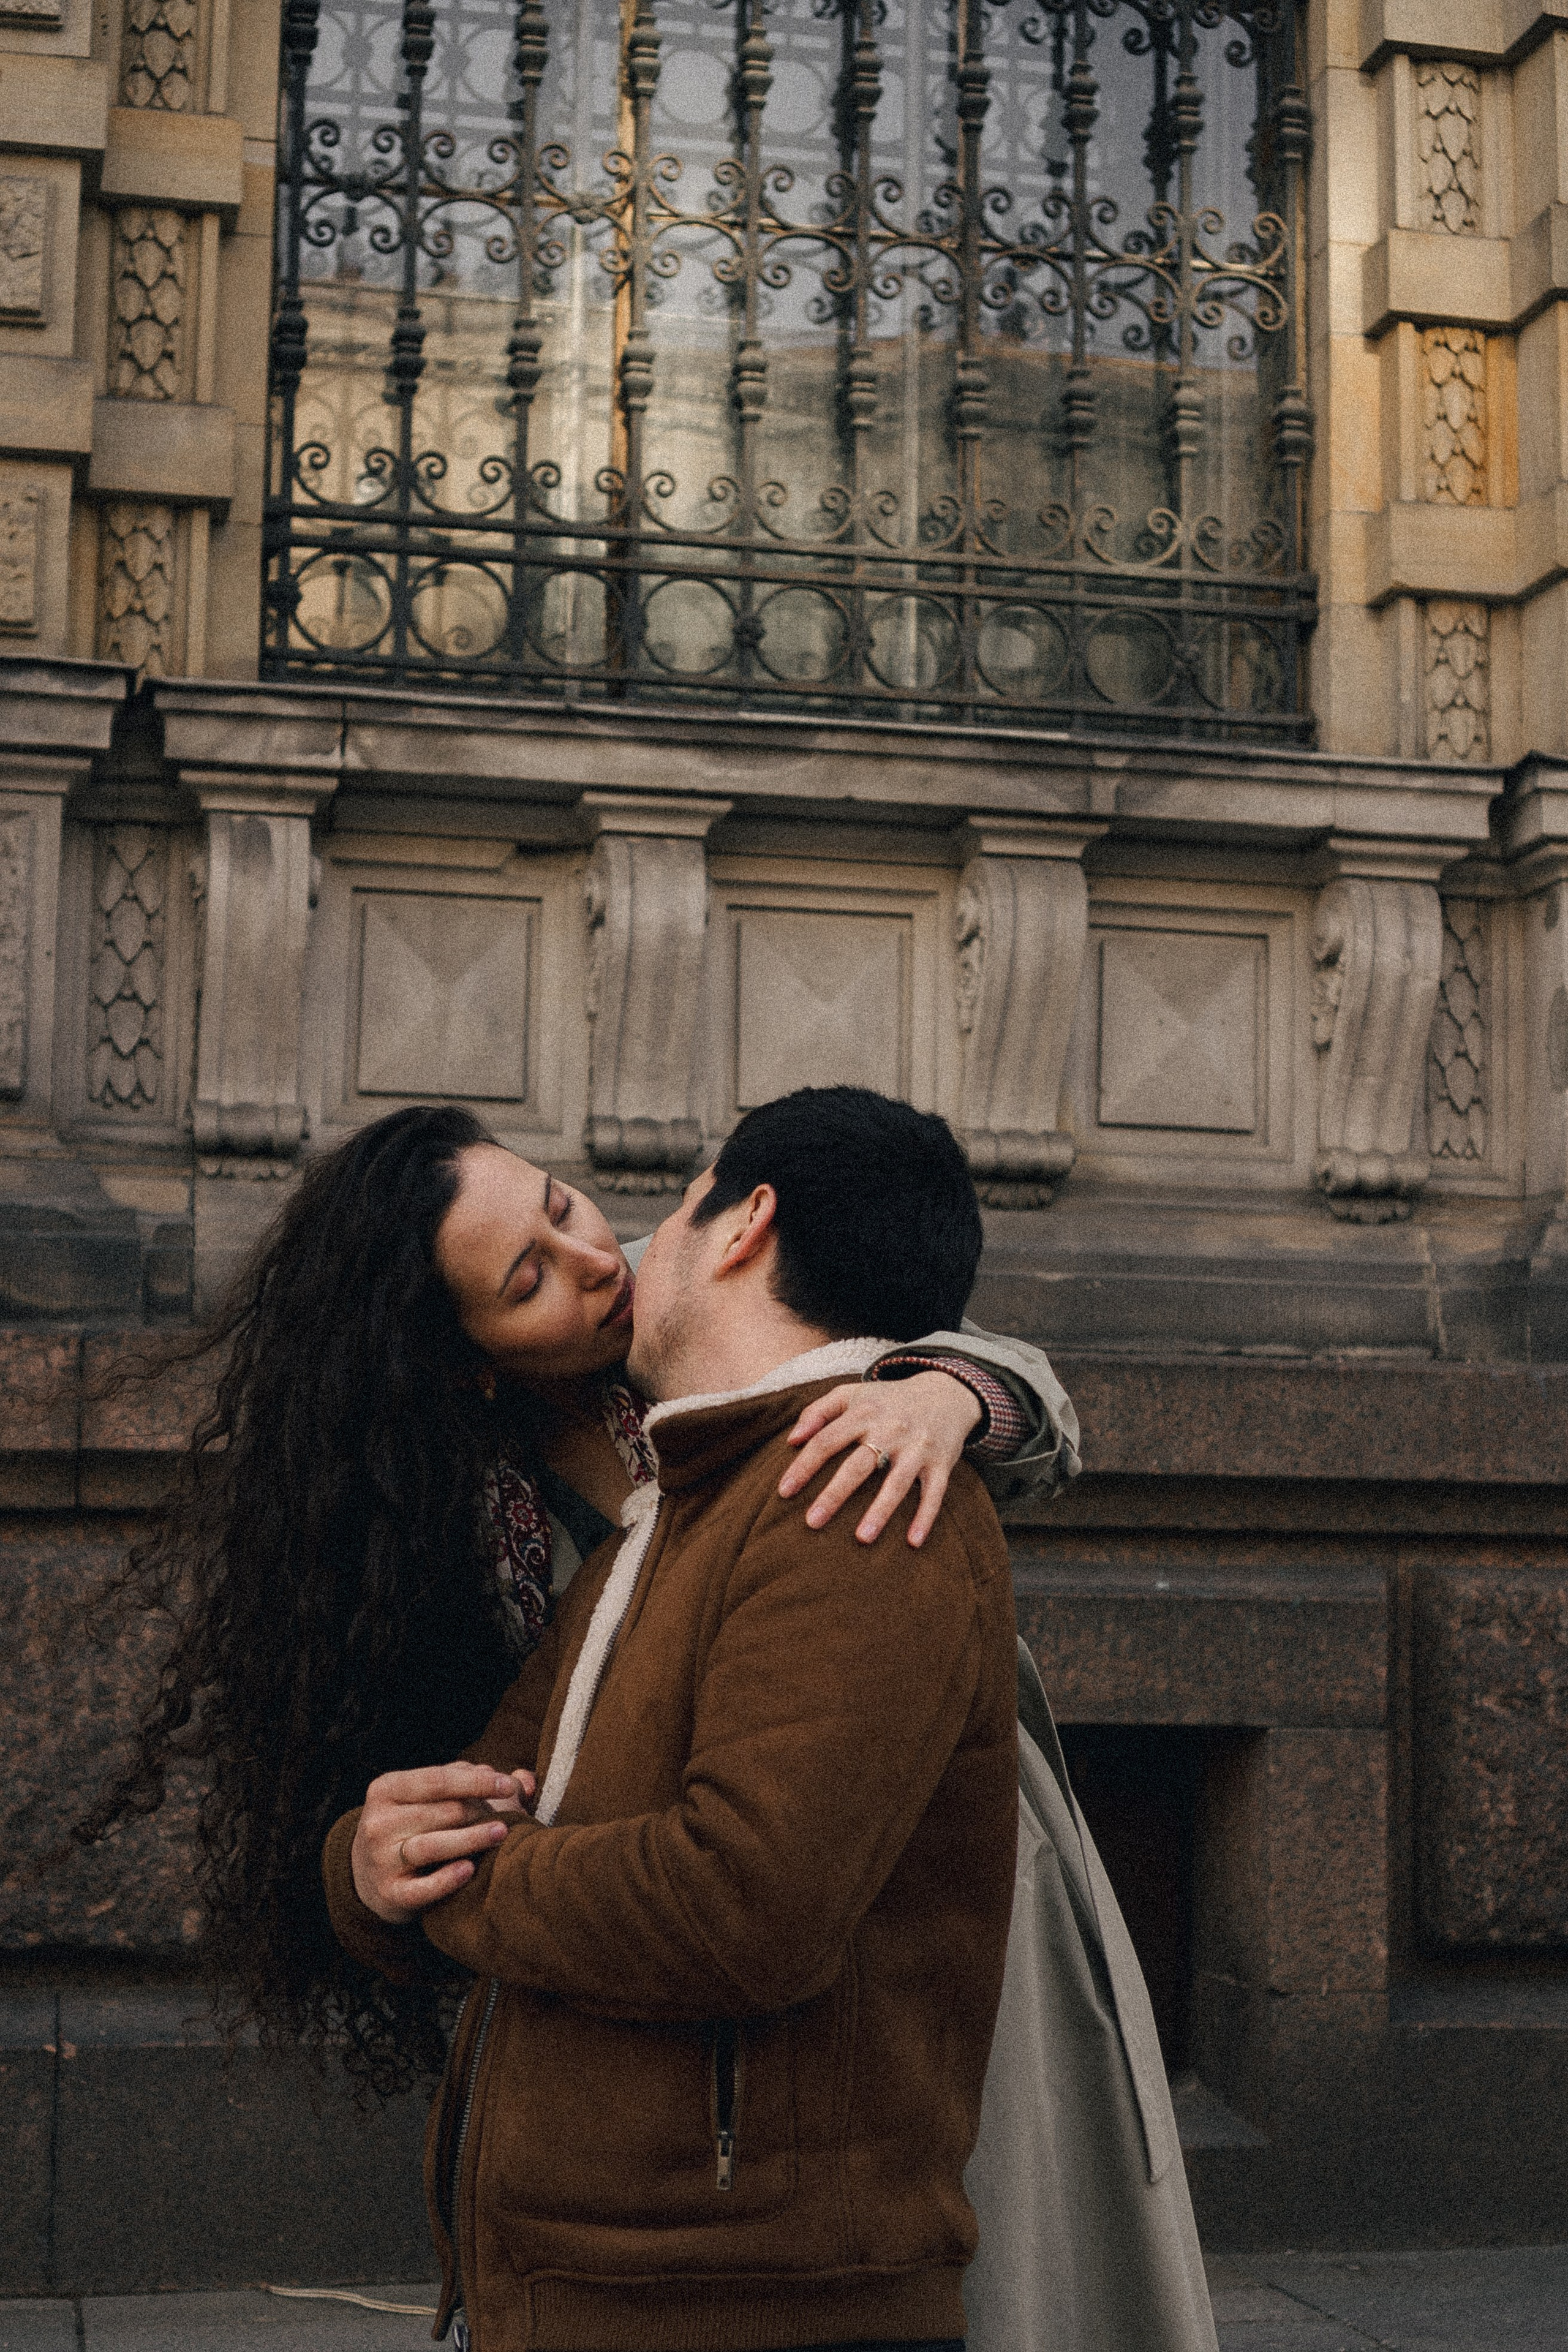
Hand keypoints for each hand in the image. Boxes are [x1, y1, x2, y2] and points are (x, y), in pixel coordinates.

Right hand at [350, 1761, 533, 1924]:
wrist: (368, 1875)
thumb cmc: (411, 1825)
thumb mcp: (425, 1797)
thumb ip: (469, 1782)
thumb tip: (521, 1779)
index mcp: (387, 1789)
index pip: (438, 1780)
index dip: (477, 1782)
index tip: (508, 1785)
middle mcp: (378, 1822)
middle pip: (440, 1812)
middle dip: (478, 1811)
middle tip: (509, 1816)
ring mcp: (380, 1860)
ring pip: (431, 1846)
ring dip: (470, 1839)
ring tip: (501, 1833)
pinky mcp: (389, 1894)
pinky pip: (421, 1888)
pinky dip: (446, 1880)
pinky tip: (470, 1870)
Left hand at [778, 1370, 982, 1548]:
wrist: (946, 1392)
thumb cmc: (887, 1400)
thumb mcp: (852, 1394)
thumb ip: (818, 1411)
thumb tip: (791, 1440)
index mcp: (863, 1413)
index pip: (827, 1441)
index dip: (804, 1466)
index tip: (784, 1491)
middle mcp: (890, 1429)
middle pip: (858, 1465)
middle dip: (834, 1494)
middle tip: (812, 1521)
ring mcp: (917, 1447)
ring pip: (897, 1482)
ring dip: (880, 1511)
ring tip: (862, 1538)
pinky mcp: (941, 1462)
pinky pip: (934, 1493)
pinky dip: (925, 1517)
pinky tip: (913, 1542)